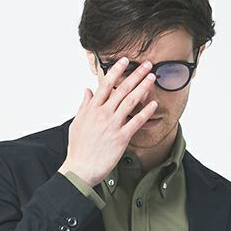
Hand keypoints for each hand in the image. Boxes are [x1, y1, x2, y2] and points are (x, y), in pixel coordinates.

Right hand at [60, 57, 158, 186]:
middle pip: (122, 89)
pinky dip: (145, 112)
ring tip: (152, 78)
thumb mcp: (77, 123)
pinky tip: (153, 104)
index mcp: (92, 109)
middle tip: (147, 64)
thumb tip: (87, 90)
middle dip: (136, 75)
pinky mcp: (121, 138)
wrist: (80, 169)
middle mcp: (103, 114)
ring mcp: (112, 125)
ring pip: (130, 102)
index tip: (125, 61)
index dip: (116, 71)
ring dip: (143, 87)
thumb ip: (84, 105)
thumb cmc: (78, 148)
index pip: (105, 84)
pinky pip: (136, 122)